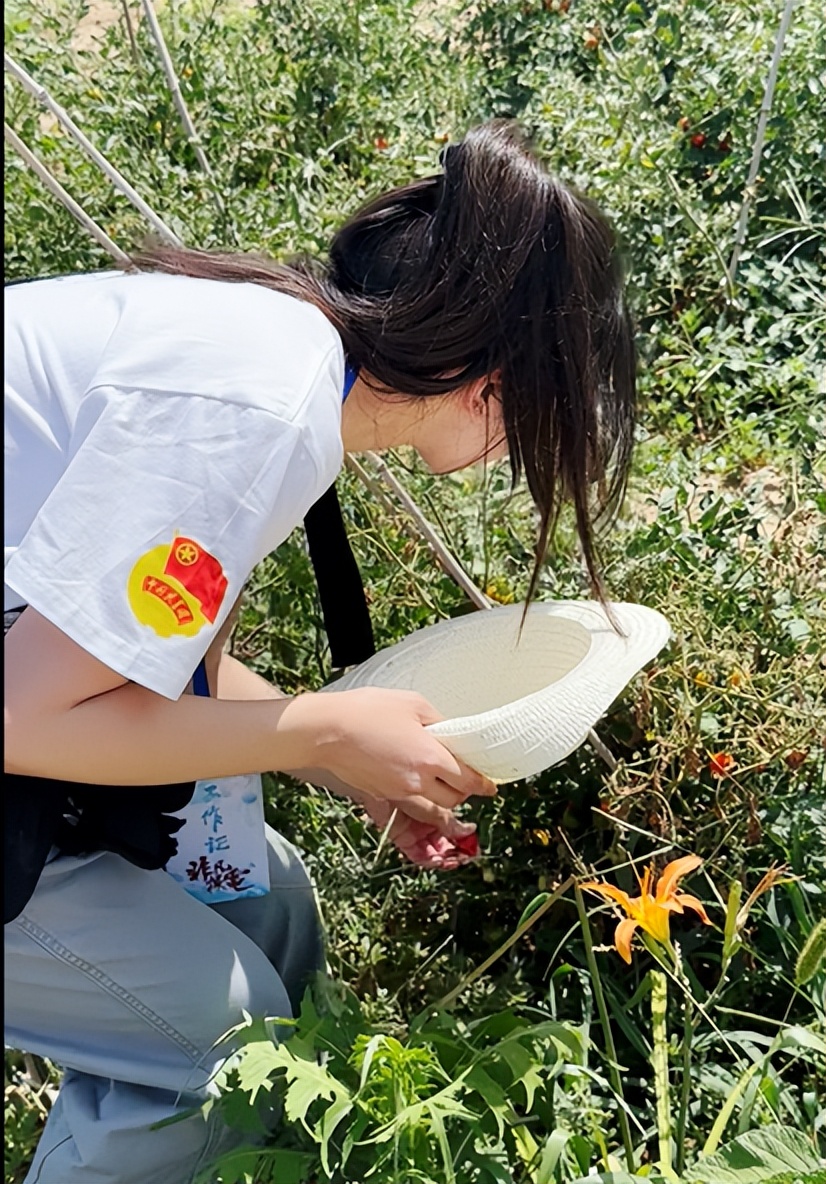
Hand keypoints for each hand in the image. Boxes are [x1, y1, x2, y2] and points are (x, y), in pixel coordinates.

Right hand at [279, 687, 496, 809]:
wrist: (325, 730)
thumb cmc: (368, 711)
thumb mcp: (413, 704)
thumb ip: (439, 721)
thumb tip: (453, 732)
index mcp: (430, 759)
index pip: (468, 781)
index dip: (483, 785)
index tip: (491, 786)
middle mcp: (417, 782)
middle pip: (454, 800)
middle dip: (464, 792)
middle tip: (465, 778)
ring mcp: (398, 791)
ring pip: (432, 807)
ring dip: (443, 798)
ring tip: (441, 781)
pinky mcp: (381, 794)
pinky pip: (409, 802)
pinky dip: (419, 796)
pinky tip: (415, 778)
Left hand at [358, 794, 480, 869]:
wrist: (375, 782)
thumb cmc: (400, 782)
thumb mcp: (429, 801)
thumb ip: (446, 818)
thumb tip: (468, 830)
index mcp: (438, 805)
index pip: (456, 825)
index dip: (465, 837)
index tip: (474, 846)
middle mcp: (427, 819)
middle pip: (446, 840)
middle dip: (456, 850)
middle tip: (465, 857)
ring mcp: (415, 829)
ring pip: (433, 849)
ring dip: (444, 857)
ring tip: (452, 859)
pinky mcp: (402, 838)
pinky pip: (417, 854)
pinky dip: (428, 859)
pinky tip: (437, 860)